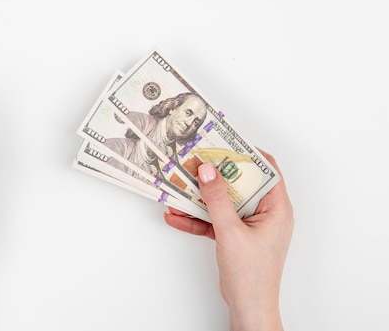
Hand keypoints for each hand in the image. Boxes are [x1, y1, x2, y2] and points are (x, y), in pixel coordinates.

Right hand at [164, 152, 293, 330]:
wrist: (248, 308)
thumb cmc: (252, 274)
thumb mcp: (230, 231)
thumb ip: (217, 199)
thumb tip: (207, 170)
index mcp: (277, 208)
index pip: (266, 170)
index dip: (246, 155)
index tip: (223, 144)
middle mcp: (265, 213)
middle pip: (239, 184)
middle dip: (214, 175)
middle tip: (195, 163)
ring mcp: (249, 225)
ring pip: (223, 202)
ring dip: (200, 198)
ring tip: (178, 189)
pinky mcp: (235, 236)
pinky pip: (214, 220)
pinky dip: (196, 219)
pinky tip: (176, 217)